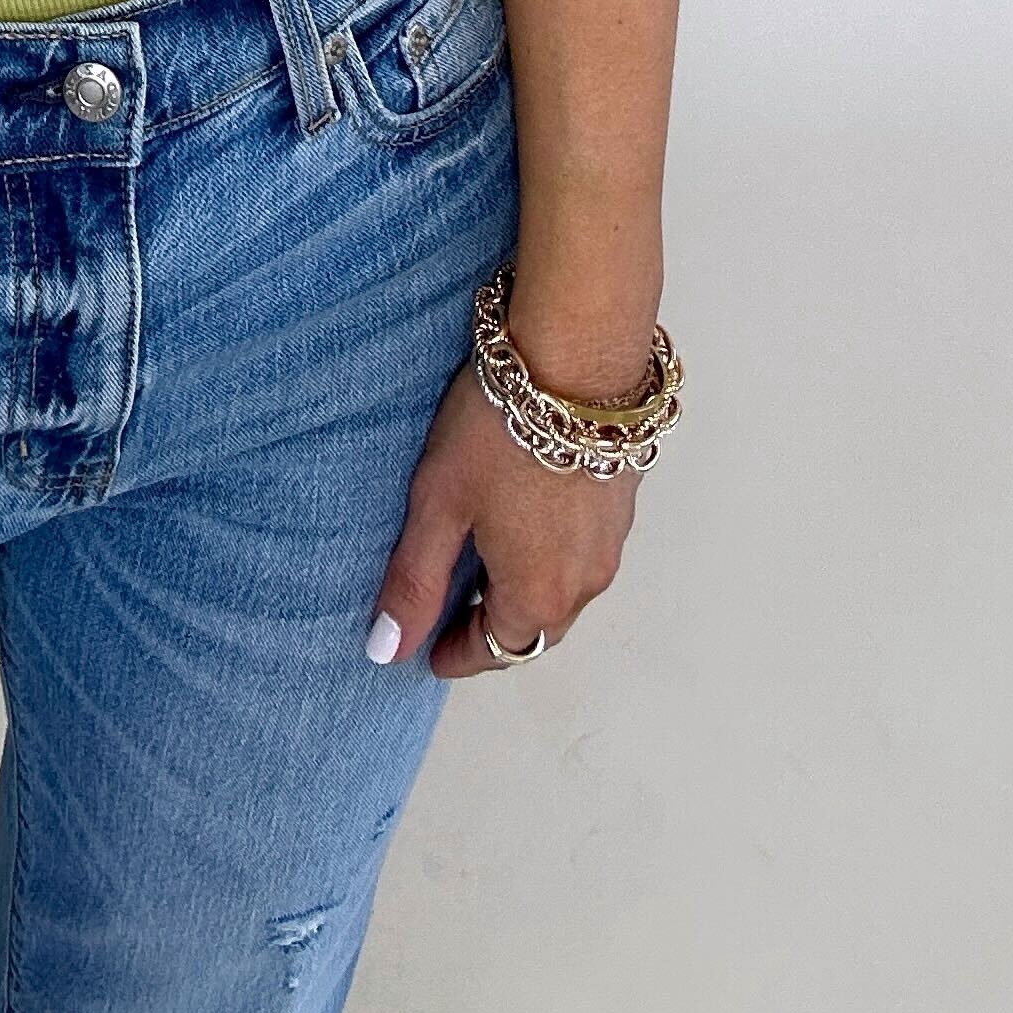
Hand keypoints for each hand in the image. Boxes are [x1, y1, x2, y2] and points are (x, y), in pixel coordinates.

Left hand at [368, 355, 641, 679]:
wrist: (577, 357)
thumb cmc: (500, 427)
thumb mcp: (440, 503)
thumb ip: (415, 580)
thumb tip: (389, 649)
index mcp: (537, 594)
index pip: (495, 650)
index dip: (459, 654)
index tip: (434, 654)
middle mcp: (585, 580)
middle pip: (536, 628)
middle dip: (496, 629)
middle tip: (455, 614)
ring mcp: (611, 542)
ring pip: (565, 591)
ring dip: (527, 591)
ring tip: (487, 565)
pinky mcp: (623, 502)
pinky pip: (585, 553)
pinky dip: (554, 556)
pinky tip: (528, 522)